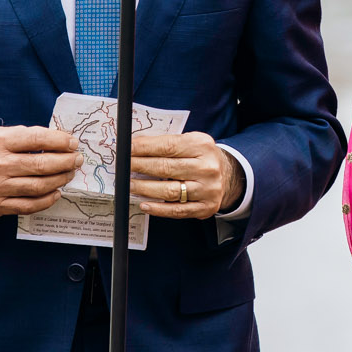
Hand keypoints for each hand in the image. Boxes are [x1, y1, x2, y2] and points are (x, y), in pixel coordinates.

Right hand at [0, 126, 79, 215]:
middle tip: (76, 160)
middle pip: (40, 165)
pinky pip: (29, 205)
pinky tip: (56, 191)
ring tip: (69, 174)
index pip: (37, 139)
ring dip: (59, 180)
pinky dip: (47, 199)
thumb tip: (62, 142)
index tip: (73, 143)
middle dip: (65, 162)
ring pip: (38, 186)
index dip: (59, 141)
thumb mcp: (2, 134)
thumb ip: (29, 136)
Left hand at [129, 132, 243, 218]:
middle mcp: (207, 167)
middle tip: (124, 166)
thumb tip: (134, 146)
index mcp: (202, 145)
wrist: (226, 174)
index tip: (127, 149)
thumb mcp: (189, 142)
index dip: (144, 148)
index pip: (167, 146)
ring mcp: (208, 189)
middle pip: (166, 168)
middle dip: (140, 166)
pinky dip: (158, 208)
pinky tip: (144, 204)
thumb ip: (166, 143)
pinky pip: (177, 210)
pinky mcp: (205, 207)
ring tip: (130, 185)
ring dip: (144, 188)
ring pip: (169, 191)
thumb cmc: (200, 157)